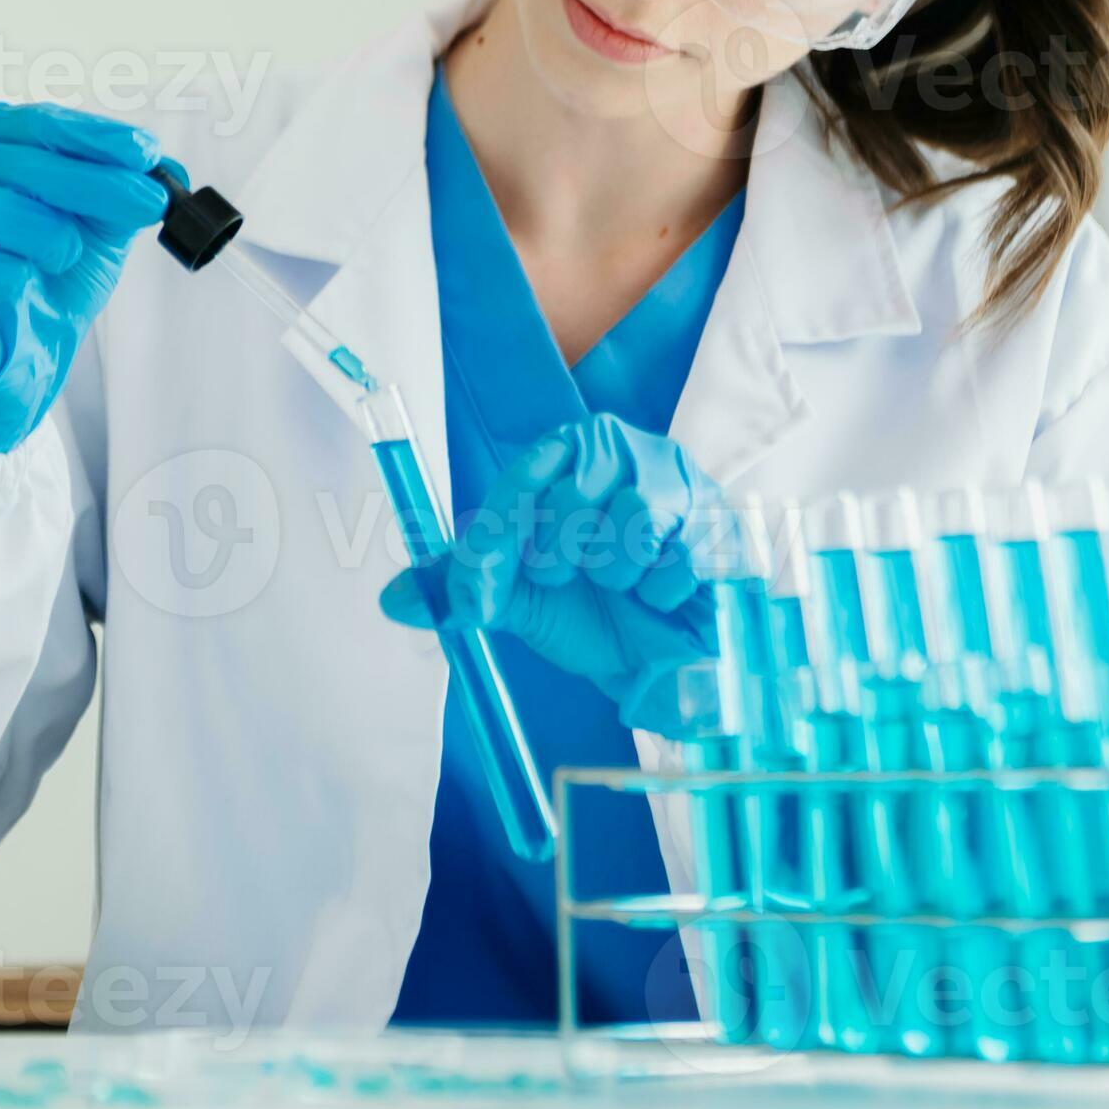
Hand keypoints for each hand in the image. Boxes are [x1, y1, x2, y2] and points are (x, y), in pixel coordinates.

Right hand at [0, 102, 167, 452]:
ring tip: (65, 255)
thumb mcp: (91, 231)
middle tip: (146, 204)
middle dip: (92, 183)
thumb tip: (166, 168)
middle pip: (16, 160)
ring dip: (43, 231)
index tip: (145, 154)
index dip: (94, 138)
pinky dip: (4, 273)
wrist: (4, 367)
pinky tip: (19, 284)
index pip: (36, 124)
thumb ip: (120, 193)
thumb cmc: (36, 287)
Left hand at [378, 412, 718, 733]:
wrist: (664, 657)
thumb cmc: (592, 614)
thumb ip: (464, 590)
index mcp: (566, 457)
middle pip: (571, 498)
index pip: (522, 480)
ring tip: (623, 585)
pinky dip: (659, 591)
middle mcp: (619, 451)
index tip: (481, 595)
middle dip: (561, 561)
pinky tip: (662, 593)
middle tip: (576, 579)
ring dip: (616, 576)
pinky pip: (673, 558)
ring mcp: (672, 479)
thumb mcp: (518, 600)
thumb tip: (393, 601)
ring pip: (627, 524)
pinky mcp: (715, 519)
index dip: (497, 543)